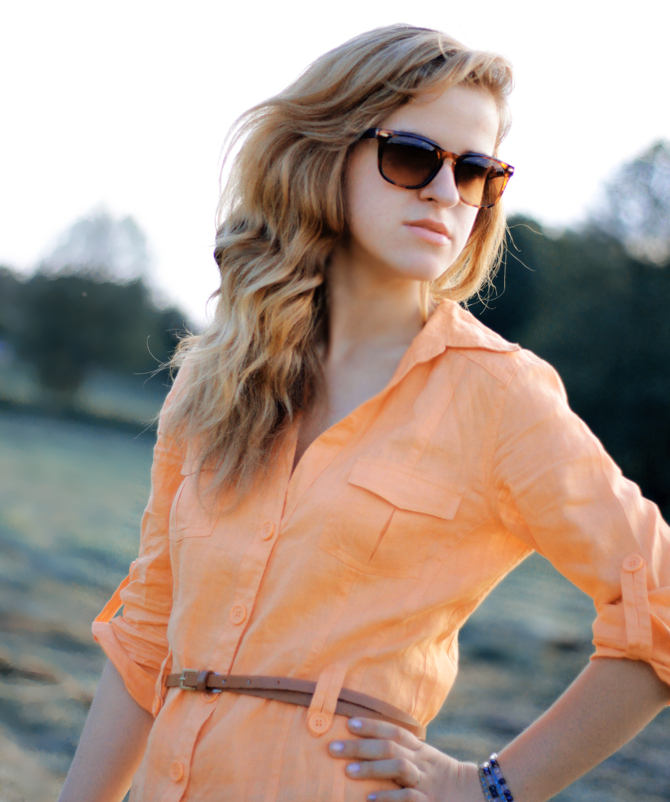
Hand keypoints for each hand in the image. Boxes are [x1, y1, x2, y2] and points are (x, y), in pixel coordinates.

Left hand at [328, 717, 480, 800]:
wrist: (482, 795)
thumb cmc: (445, 779)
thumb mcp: (428, 761)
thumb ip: (405, 754)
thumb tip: (371, 748)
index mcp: (421, 750)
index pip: (395, 731)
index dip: (372, 725)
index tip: (348, 721)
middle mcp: (423, 762)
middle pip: (390, 747)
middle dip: (360, 746)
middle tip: (332, 747)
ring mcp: (427, 783)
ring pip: (399, 768)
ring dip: (372, 768)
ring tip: (348, 771)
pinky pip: (409, 799)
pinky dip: (389, 798)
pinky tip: (370, 798)